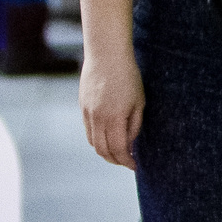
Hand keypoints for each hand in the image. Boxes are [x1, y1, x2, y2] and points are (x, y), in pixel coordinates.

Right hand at [80, 48, 144, 168]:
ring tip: (118, 152)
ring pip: (93, 142)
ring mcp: (87, 113)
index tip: (134, 166)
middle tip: (126, 162)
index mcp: (114, 118)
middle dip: (115, 160)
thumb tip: (128, 145)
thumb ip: (133, 126)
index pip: (118, 150)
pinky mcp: (82, 107)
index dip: (126, 161)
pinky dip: (97, 139)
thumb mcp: (139, 103)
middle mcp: (97, 118)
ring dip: (105, 151)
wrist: (106, 56)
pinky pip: (88, 130)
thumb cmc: (129, 78)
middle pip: (103, 150)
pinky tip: (107, 138)